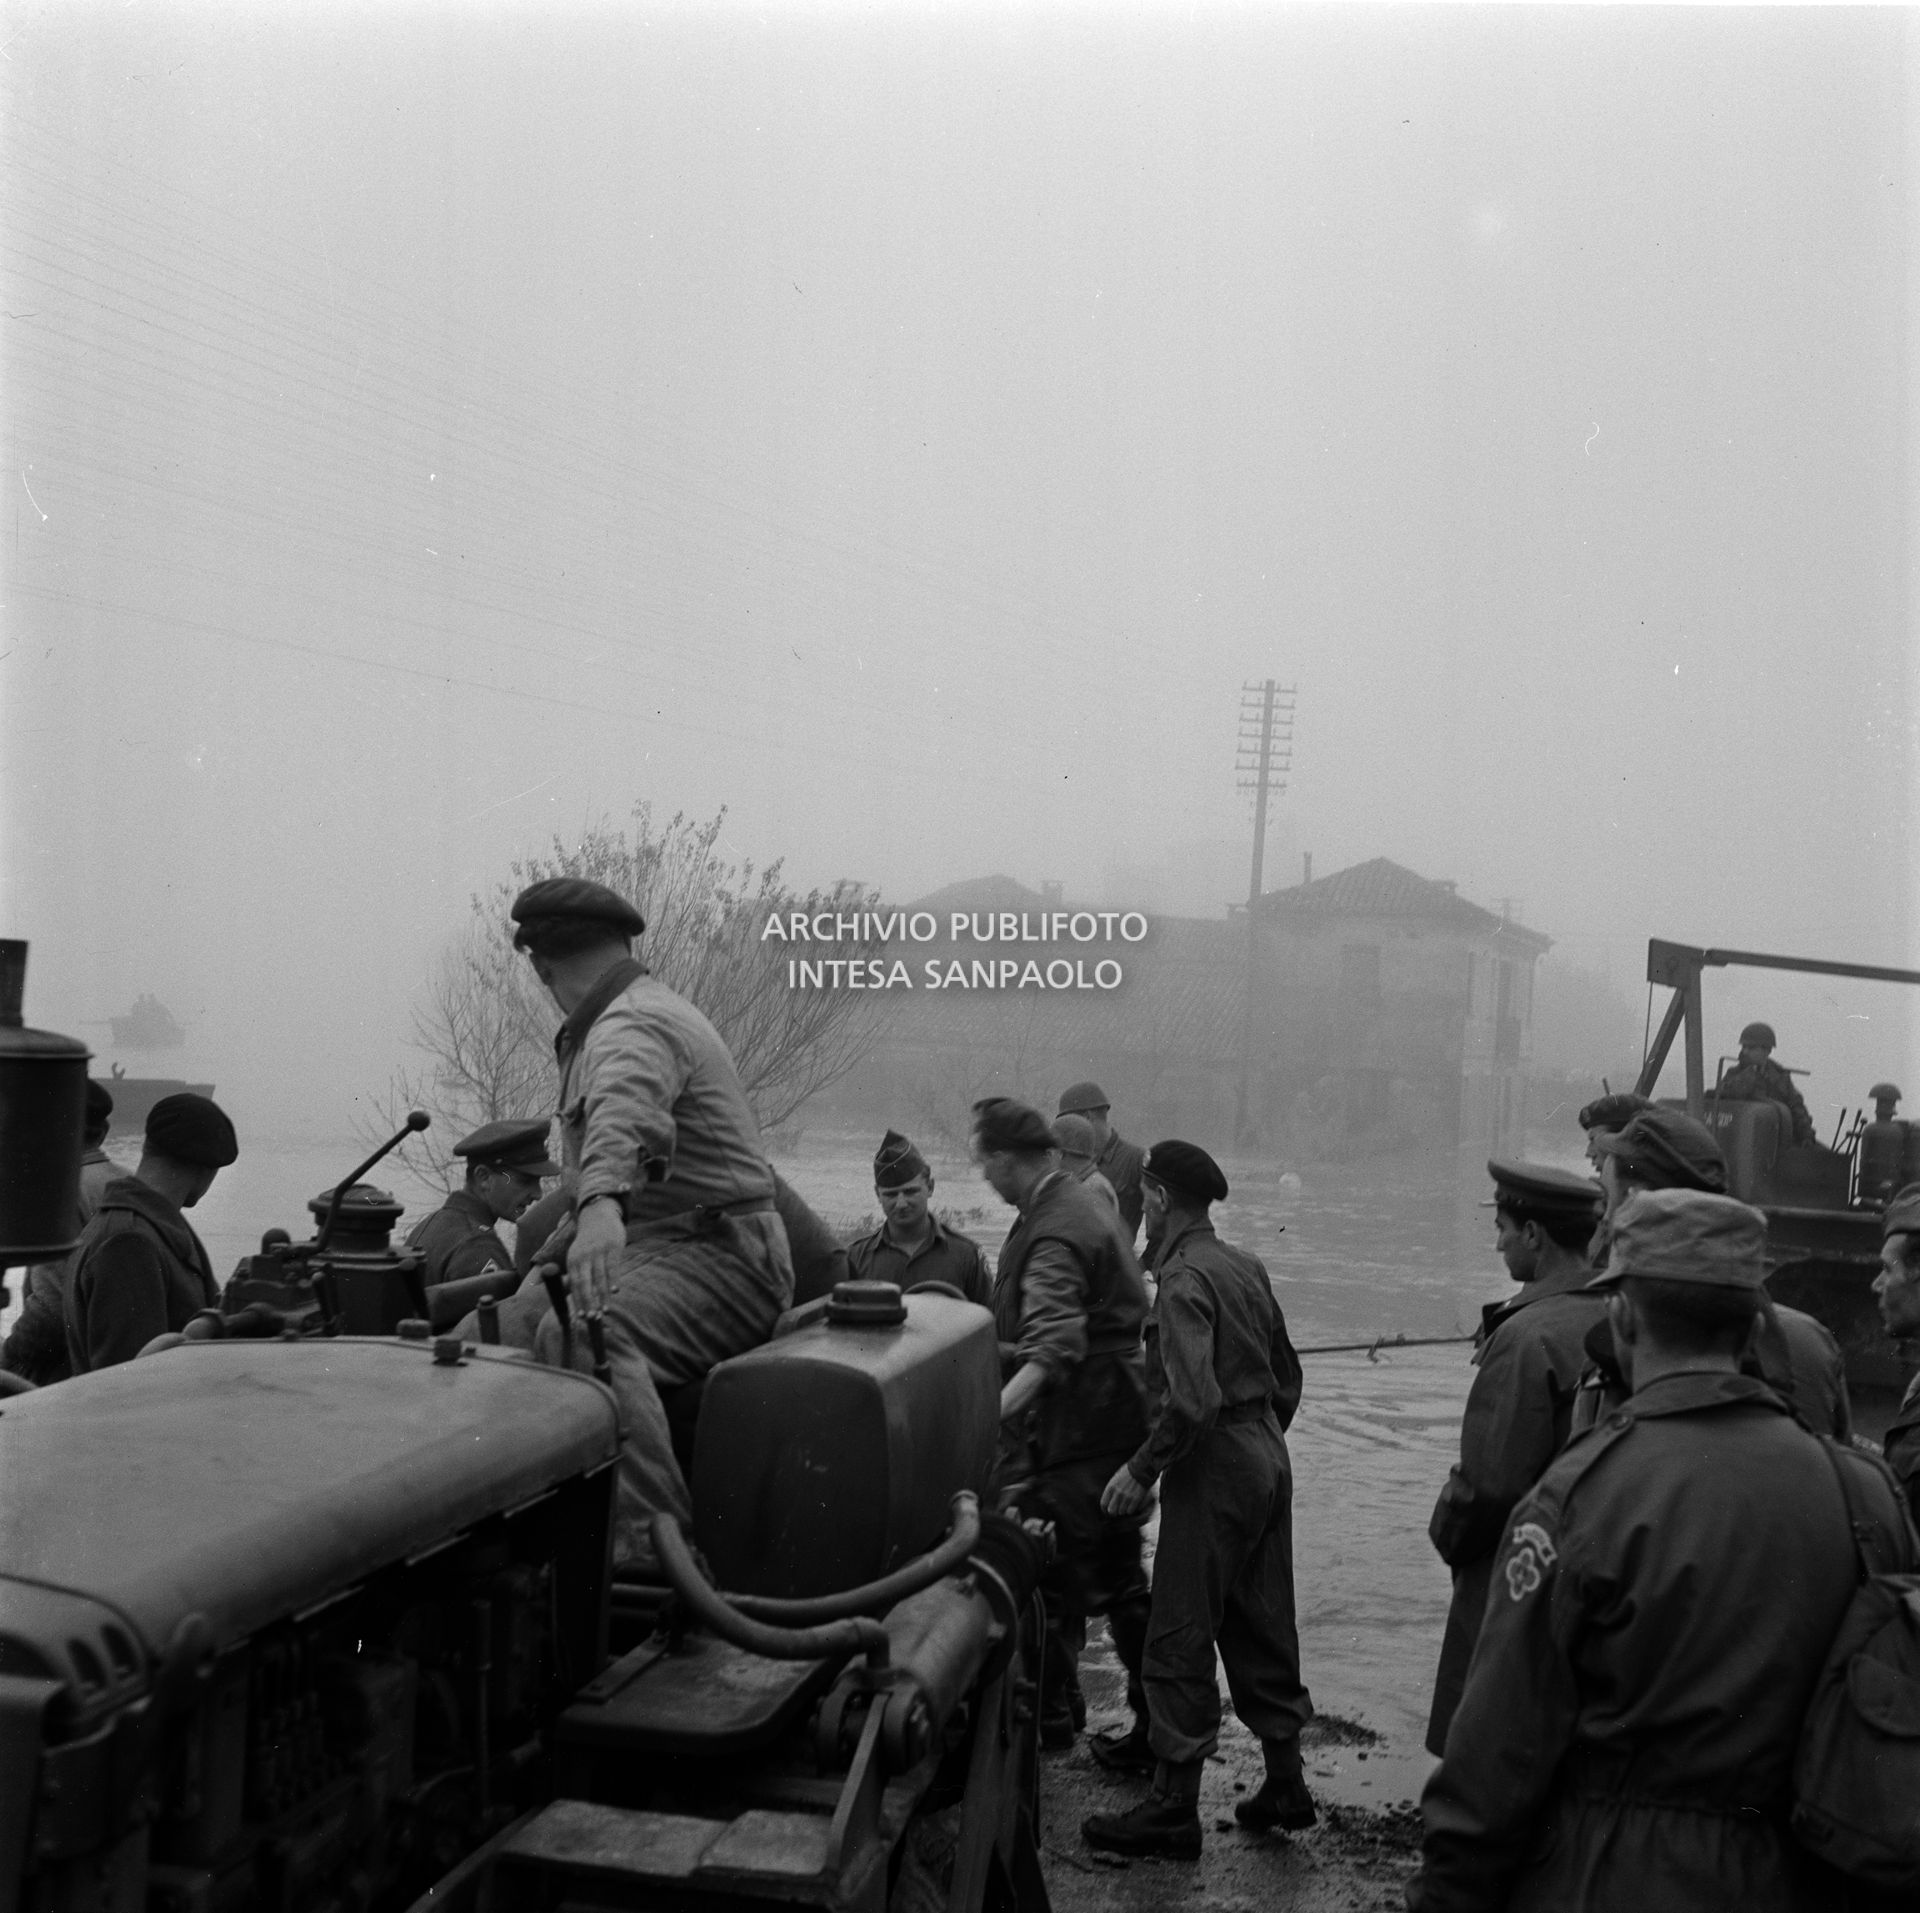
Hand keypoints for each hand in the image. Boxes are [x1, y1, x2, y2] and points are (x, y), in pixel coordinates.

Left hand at [567, 1197, 625, 1313]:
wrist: (599, 1216)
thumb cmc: (589, 1242)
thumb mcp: (578, 1256)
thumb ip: (576, 1274)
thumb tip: (574, 1297)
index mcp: (573, 1261)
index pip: (574, 1285)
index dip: (577, 1301)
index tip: (580, 1317)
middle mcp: (583, 1257)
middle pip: (584, 1283)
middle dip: (588, 1302)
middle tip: (592, 1318)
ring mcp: (598, 1251)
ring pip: (599, 1278)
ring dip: (602, 1296)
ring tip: (605, 1311)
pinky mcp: (612, 1247)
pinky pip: (612, 1266)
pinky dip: (613, 1279)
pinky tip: (615, 1291)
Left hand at [1100, 1463, 1151, 1518]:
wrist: (1141, 1468)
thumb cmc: (1128, 1472)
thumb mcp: (1115, 1478)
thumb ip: (1111, 1488)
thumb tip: (1109, 1499)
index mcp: (1111, 1487)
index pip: (1103, 1504)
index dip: (1104, 1510)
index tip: (1107, 1511)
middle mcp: (1117, 1493)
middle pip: (1111, 1511)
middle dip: (1114, 1512)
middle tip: (1117, 1510)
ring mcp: (1127, 1497)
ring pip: (1121, 1512)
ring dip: (1123, 1510)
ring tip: (1126, 1504)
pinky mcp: (1135, 1500)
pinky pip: (1130, 1511)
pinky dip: (1131, 1509)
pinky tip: (1132, 1504)